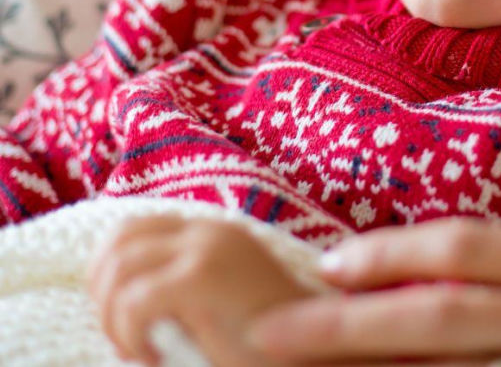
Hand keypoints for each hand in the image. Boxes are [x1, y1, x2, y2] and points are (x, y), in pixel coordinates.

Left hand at [88, 215, 317, 366]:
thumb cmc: (269, 344)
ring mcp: (207, 247)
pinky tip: (155, 358)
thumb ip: (182, 288)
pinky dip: (129, 334)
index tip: (122, 322)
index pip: (135, 230)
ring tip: (140, 351)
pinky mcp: (202, 275)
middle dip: (102, 290)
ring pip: (119, 267)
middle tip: (123, 338)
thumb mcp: (218, 303)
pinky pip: (134, 299)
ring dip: (114, 318)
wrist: (316, 355)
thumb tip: (118, 302)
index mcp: (213, 233)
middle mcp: (209, 229)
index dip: (110, 274)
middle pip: (119, 239)